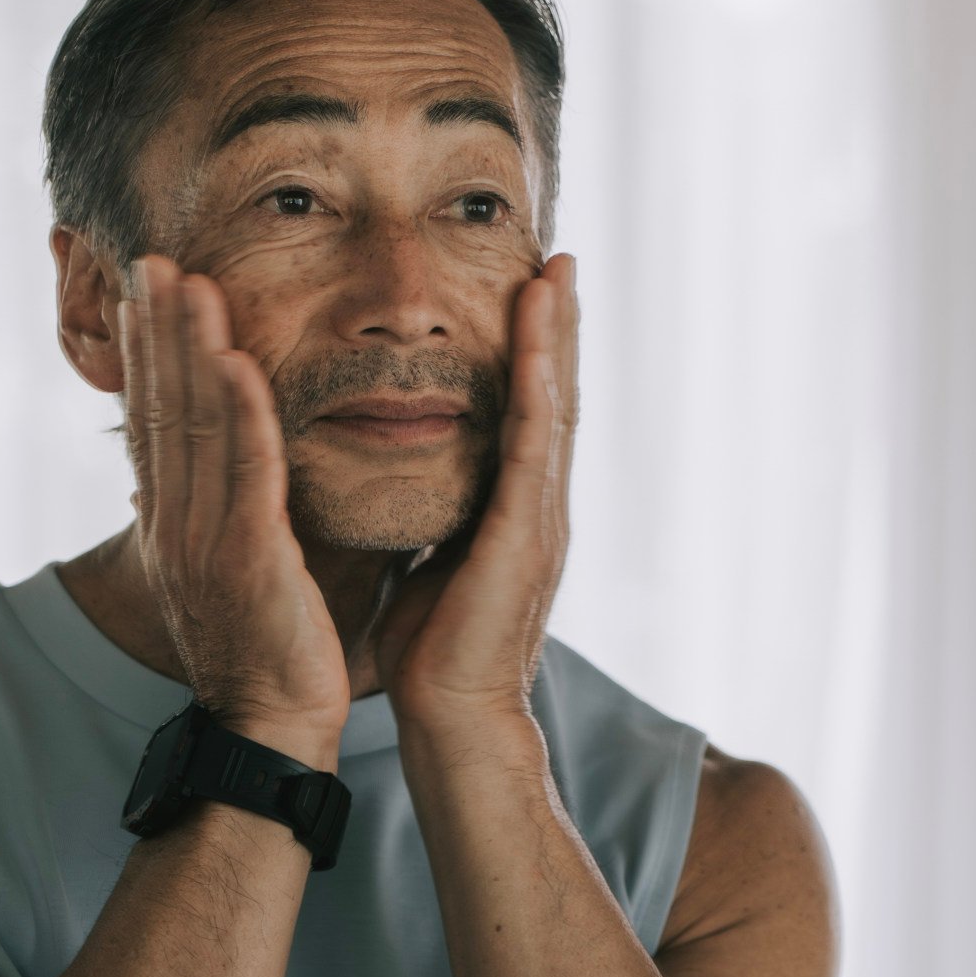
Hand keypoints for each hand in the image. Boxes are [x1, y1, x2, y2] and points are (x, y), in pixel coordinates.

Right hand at [124, 258, 349, 761]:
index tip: (147, 292)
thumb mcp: (245, 568)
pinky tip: (237, 361)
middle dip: (156, 332)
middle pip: (162, 410)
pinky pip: (243, 474)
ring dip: (190, 350)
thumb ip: (239, 511)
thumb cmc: (277, 650)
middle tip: (150, 260)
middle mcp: (177, 525)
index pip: (157, 422)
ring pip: (195, 427)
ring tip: (188, 282)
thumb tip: (245, 467)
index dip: (149, 355)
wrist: (277, 727)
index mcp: (175, 525)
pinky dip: (240, 414)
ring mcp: (205, 541)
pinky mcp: (246, 560)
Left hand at [380, 253, 577, 754]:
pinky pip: (533, 443)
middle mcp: (540, 505)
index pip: (528, 414)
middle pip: (555, 396)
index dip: (534, 353)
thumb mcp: (431, 562)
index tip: (530, 292)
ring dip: (558, 337)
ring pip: (554, 407)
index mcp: (516, 511)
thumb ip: (437, 518)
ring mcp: (542, 517)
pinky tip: (536, 338)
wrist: (453, 718)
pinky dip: (539, 384)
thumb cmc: (434, 654)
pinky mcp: (527, 533)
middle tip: (559, 258)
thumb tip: (416, 485)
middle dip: (559, 326)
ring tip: (556, 274)